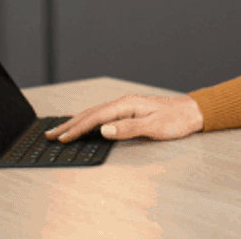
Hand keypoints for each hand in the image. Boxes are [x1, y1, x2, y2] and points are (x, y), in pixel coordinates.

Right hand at [43, 93, 204, 142]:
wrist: (190, 112)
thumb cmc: (175, 120)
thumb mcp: (153, 127)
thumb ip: (128, 129)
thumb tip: (104, 130)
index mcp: (126, 105)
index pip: (95, 118)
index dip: (76, 128)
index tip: (62, 138)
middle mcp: (123, 103)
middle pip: (90, 114)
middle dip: (68, 125)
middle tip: (50, 134)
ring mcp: (125, 106)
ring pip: (94, 114)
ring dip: (75, 122)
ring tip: (60, 130)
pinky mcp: (128, 111)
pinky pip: (101, 115)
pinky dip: (87, 120)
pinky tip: (83, 124)